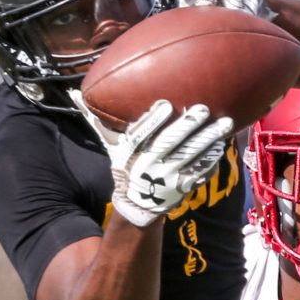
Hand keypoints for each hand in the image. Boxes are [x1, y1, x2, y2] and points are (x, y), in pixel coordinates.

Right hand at [70, 91, 232, 226]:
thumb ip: (99, 121)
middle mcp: (151, 166)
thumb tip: (75, 94)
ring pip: (191, 157)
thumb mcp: (111, 146)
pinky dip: (211, 161)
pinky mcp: (183, 187)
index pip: (142, 135)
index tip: (166, 104)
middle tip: (203, 109)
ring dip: (208, 140)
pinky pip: (199, 173)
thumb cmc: (126, 165)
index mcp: (133, 153)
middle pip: (171, 144)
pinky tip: (221, 146)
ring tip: (224, 123)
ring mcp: (169, 178)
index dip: (153, 121)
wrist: (137, 204)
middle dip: (187, 126)